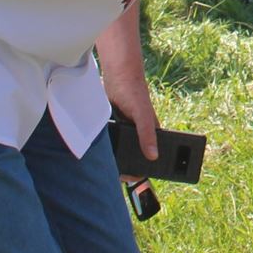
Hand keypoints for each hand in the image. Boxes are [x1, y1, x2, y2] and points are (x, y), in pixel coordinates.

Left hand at [103, 61, 158, 181]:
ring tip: (105, 166)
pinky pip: (111, 141)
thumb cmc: (134, 92)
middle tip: (116, 174)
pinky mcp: (114, 126)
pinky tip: (98, 151)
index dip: (144, 167)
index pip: (150, 156)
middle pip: (134, 155)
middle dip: (127, 165)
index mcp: (151, 133)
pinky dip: (106, 146)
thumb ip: (148, 135)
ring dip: (115, 156)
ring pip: (121, 149)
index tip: (133, 176)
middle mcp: (139, 134)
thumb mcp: (142, 115)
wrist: (117, 76)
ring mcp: (126, 131)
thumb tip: (153, 156)